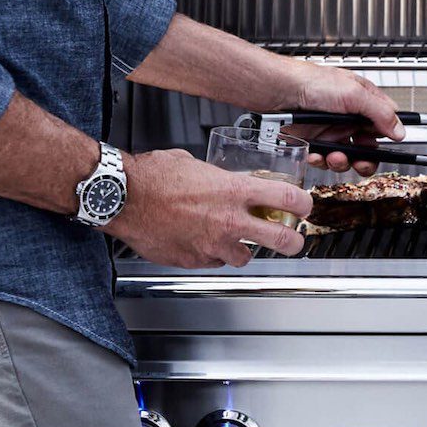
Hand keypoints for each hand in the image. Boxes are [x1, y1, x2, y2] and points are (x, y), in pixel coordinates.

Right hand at [102, 149, 312, 267]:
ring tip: (234, 240)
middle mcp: (229, 220)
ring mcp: (213, 244)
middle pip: (282, 240)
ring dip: (243, 250)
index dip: (303, 204)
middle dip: (292, 242)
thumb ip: (217, 176)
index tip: (304, 207)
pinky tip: (201, 242)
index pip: (288, 199)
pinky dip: (211, 255)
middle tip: (292, 241)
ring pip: (245, 257)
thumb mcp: (195, 164)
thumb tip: (221, 178)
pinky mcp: (193, 259)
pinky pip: (212, 261)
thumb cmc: (152, 176)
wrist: (122, 196)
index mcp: (234, 191)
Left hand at [286, 61, 404, 175]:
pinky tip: (317, 154)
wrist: (275, 91)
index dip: (386, 137)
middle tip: (361, 161)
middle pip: (367, 146)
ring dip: (342, 161)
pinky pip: (324, 160)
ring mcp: (331, 130)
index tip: (387, 147)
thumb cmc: (310, 82)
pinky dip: (321, 161)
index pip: (384, 123)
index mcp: (362, 101)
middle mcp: (348, 117)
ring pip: (347, 157)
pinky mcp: (314, 142)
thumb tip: (400, 130)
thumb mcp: (353, 94)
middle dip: (365, 158)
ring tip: (334, 156)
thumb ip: (380, 112)